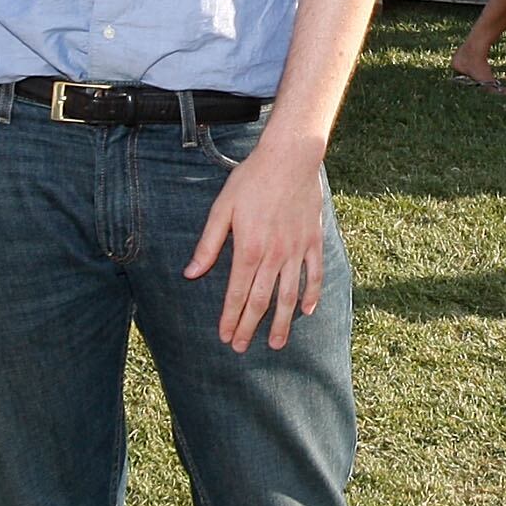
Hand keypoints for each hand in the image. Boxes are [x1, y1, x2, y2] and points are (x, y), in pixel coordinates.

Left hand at [185, 138, 327, 351]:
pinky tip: (307, 311)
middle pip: (262, 300)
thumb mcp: (222, 209)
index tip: (225, 336)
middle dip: (250, 327)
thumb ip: (208, 244)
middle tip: (242, 348)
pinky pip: (314, 274)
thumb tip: (191, 273)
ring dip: (282, 322)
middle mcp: (275, 255)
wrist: (290, 157)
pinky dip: (312, 295)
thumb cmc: (251, 180)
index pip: (237, 293)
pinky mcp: (313, 241)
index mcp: (249, 248)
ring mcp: (297, 250)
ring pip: (289, 295)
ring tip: (277, 343)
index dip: (230, 317)